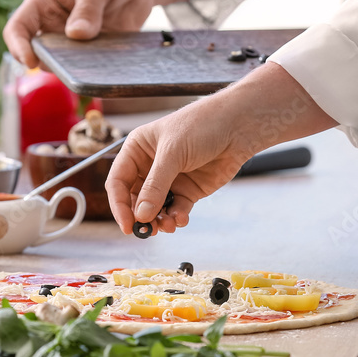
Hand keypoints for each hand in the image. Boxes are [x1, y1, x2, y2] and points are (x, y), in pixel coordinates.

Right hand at [3, 0, 213, 68]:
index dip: (18, 47)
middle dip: (51, 63)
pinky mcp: (94, 52)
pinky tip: (108, 69)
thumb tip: (76, 35)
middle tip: (72, 64)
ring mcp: (73, 42)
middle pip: (40, 54)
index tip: (31, 62)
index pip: (18, 28)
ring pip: (64, 65)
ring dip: (75, 70)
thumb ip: (88, 7)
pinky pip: (89, 69)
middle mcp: (54, 26)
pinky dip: (95, 73)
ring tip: (94, 64)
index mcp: (44, 4)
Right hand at [106, 64, 336, 233]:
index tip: (127, 224)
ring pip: (156, 208)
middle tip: (148, 231)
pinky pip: (177, 209)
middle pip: (135, 199)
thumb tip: (141, 215)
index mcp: (137, 150)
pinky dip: (177, 217)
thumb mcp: (173, 153)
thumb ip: (156, 186)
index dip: (120, 205)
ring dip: (159, 220)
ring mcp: (170, 179)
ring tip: (168, 226)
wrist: (238, 126)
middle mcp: (150, 166)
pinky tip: (181, 219)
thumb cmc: (202, 126)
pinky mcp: (189, 190)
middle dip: (141, 216)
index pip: (118, 182)